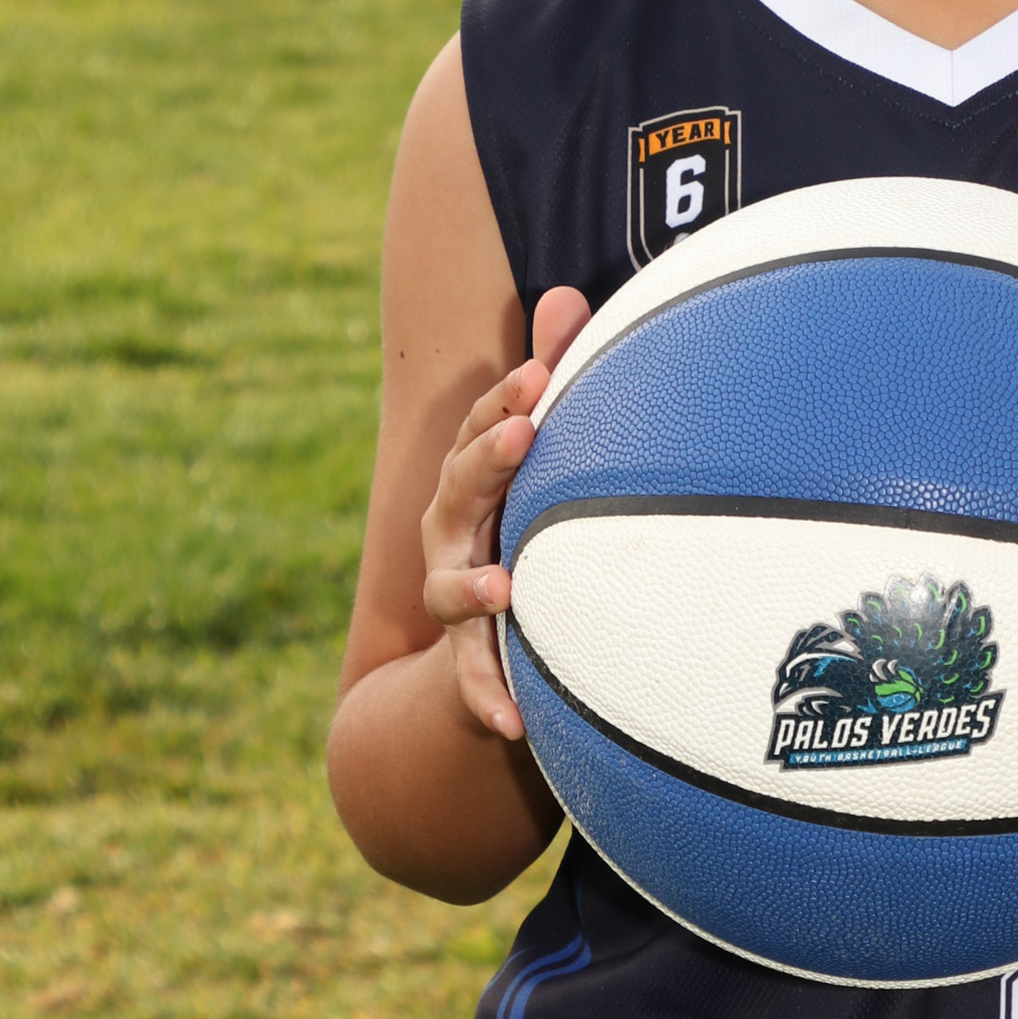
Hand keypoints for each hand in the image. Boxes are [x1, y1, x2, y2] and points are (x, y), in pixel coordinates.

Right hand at [420, 285, 592, 739]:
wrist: (485, 625)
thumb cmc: (526, 512)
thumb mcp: (539, 450)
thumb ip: (553, 375)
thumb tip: (566, 293)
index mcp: (475, 477)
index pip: (482, 427)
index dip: (506, 398)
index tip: (540, 374)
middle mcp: (453, 532)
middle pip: (458, 490)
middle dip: (487, 460)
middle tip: (524, 432)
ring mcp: (457, 596)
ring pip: (451, 589)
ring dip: (473, 588)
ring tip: (504, 590)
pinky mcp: (471, 656)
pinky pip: (474, 682)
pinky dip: (489, 700)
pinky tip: (517, 725)